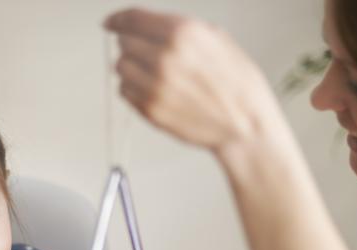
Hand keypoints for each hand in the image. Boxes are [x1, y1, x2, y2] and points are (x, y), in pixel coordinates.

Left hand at [104, 8, 278, 151]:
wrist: (245, 124)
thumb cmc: (237, 84)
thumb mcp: (216, 39)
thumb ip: (179, 29)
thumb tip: (148, 25)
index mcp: (182, 34)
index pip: (133, 19)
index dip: (118, 19)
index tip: (111, 22)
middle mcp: (164, 58)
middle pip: (124, 43)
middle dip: (134, 45)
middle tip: (149, 54)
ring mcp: (154, 86)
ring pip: (120, 67)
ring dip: (132, 68)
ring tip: (155, 74)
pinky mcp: (150, 109)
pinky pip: (125, 92)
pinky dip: (134, 89)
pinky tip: (155, 90)